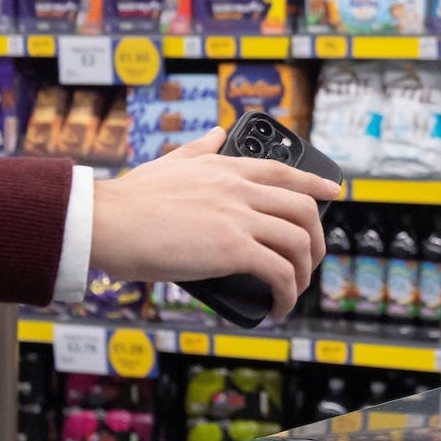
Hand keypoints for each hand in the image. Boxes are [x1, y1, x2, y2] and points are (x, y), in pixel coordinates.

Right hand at [89, 129, 341, 319]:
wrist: (106, 221)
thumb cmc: (129, 200)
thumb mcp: (170, 162)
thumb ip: (198, 148)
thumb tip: (217, 133)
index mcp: (224, 167)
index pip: (283, 171)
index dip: (314, 184)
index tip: (333, 193)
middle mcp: (238, 188)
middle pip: (302, 209)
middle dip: (316, 239)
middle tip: (311, 260)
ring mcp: (237, 217)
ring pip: (298, 241)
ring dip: (304, 273)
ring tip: (293, 291)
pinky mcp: (232, 249)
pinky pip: (278, 272)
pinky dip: (286, 293)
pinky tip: (278, 307)